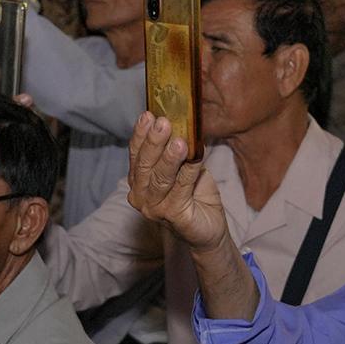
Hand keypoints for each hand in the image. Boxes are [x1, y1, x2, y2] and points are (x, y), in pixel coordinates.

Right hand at [127, 113, 228, 254]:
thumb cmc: (195, 195)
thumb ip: (178, 149)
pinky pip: (181, 190)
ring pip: (160, 179)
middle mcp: (141, 195)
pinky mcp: (173, 217)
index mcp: (139, 180)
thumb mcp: (184, 166)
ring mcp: (155, 208)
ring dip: (169, 159)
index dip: (141, 134)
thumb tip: (182, 122)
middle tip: (162, 123)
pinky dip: (189, 172)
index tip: (148, 115)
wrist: (209, 228)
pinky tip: (196, 157)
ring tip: (179, 141)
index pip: (136, 154)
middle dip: (153, 142)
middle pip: (144, 165)